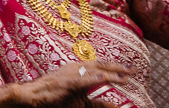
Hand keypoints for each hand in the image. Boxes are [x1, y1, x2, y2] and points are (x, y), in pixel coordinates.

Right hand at [8, 59, 129, 106]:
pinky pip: (82, 80)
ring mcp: (71, 74)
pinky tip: (102, 77)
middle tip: (134, 70)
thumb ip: (98, 103)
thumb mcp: (80, 99)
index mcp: (78, 69)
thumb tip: (115, 107)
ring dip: (110, 73)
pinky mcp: (66, 83)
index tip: (130, 70)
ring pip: (94, 71)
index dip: (115, 66)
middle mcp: (75, 68)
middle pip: (100, 65)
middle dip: (118, 67)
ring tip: (125, 75)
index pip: (100, 66)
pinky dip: (92, 78)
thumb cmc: (55, 96)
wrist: (34, 95)